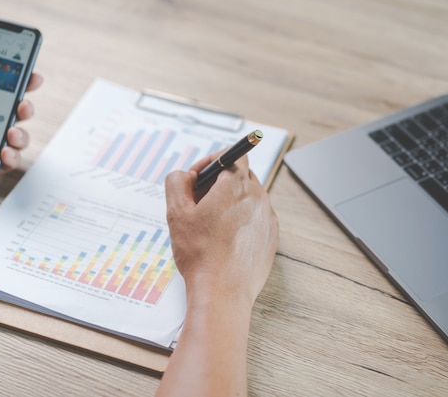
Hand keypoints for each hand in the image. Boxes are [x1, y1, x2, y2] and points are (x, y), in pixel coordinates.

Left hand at [0, 41, 42, 204]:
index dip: (17, 83)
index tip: (29, 74)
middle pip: (12, 115)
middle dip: (25, 106)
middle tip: (22, 103)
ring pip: (15, 139)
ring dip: (22, 133)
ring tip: (11, 131)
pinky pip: (5, 164)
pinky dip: (12, 157)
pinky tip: (4, 149)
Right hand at [158, 154, 277, 396]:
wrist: (222, 292)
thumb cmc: (200, 253)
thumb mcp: (176, 212)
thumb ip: (177, 182)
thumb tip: (187, 175)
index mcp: (236, 185)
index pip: (233, 155)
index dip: (212, 161)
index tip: (197, 177)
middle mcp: (258, 197)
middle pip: (241, 175)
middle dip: (219, 182)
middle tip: (198, 201)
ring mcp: (267, 218)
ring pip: (248, 198)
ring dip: (230, 202)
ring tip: (209, 224)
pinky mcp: (271, 237)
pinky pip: (255, 218)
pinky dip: (240, 221)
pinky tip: (223, 240)